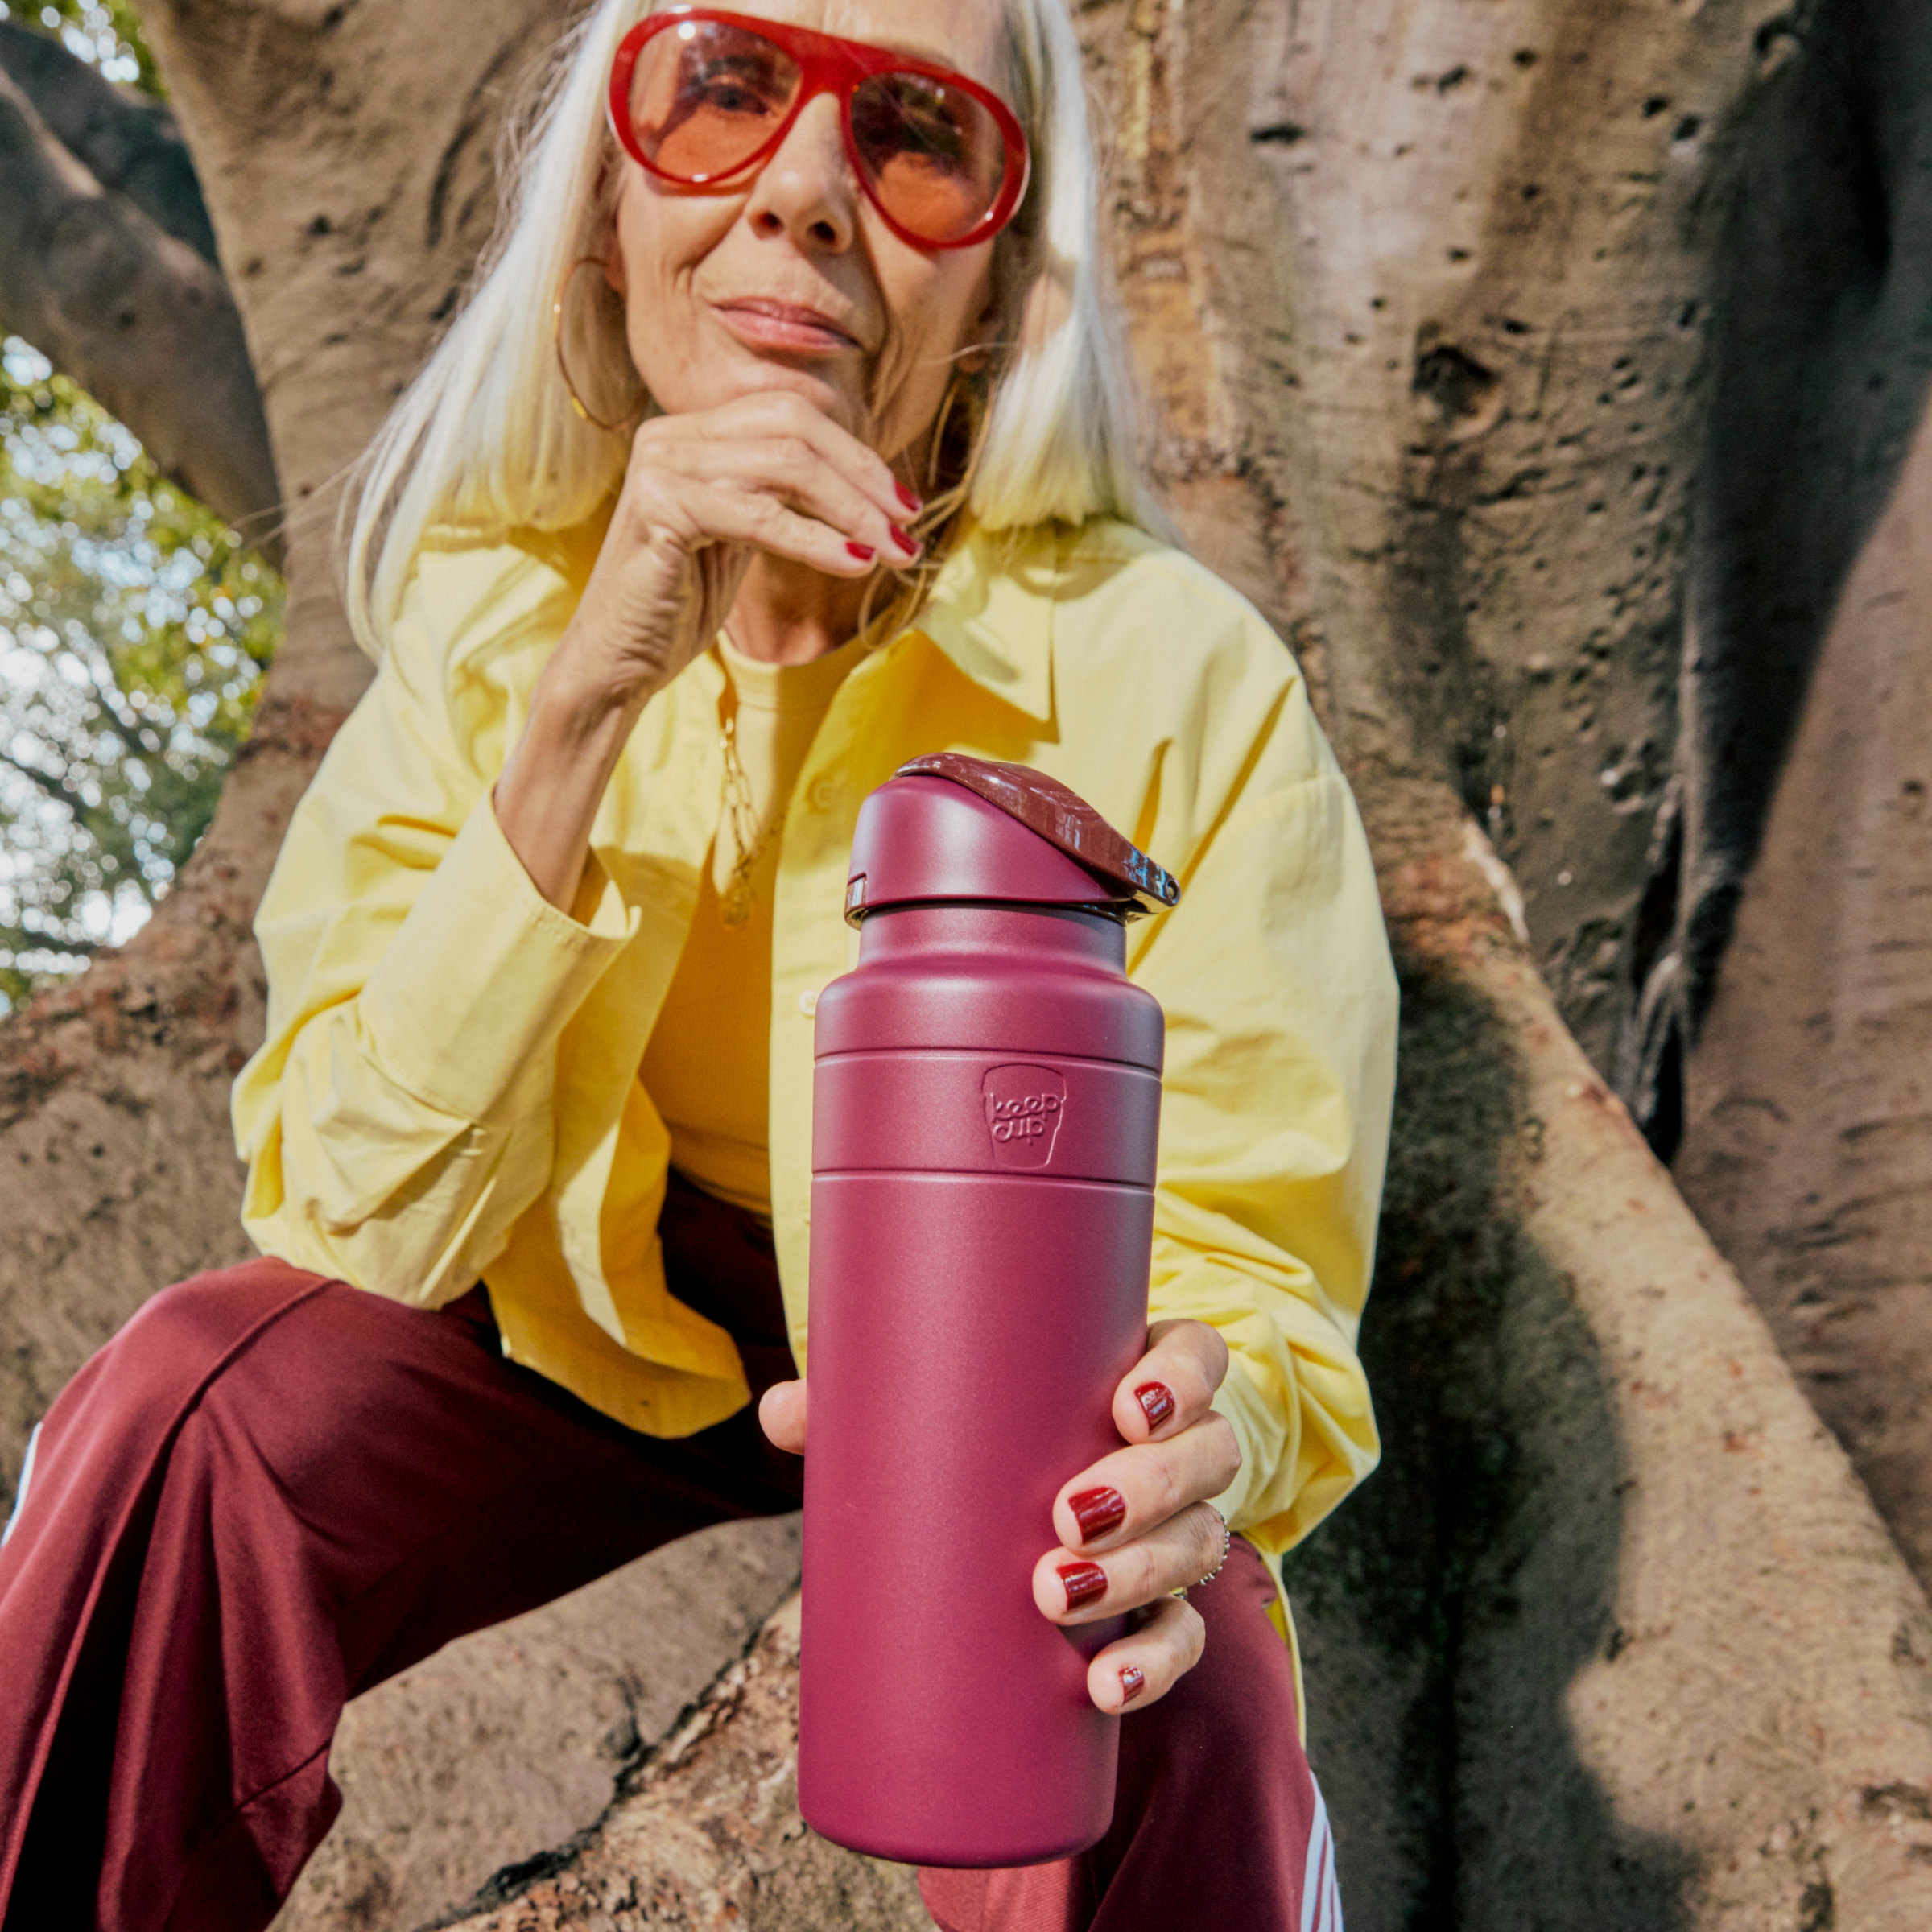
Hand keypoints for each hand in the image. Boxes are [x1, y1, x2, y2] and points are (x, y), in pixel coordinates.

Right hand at [546, 389, 920, 713]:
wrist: (617, 661)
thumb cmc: (680, 605)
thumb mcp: (740, 536)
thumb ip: (781, 496)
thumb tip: (865, 483)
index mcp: (692, 431)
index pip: (791, 411)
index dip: (856, 451)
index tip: (903, 503)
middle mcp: (672, 434)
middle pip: (795, 425)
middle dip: (863, 475)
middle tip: (907, 524)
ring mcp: (662, 465)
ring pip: (786, 465)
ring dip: (853, 511)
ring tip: (894, 552)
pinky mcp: (660, 508)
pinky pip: (760, 516)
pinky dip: (817, 541)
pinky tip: (855, 566)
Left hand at [756, 1319, 1240, 1716]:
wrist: (1006, 1536)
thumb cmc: (978, 1444)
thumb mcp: (934, 1414)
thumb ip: (863, 1403)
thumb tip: (785, 1410)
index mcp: (1136, 1379)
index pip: (1196, 1358)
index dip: (1183, 1378)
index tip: (1125, 1405)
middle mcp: (1175, 1451)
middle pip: (1207, 1454)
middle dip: (1147, 1487)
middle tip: (1064, 1518)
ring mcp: (1177, 1532)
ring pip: (1198, 1543)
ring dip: (1138, 1572)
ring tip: (1055, 1596)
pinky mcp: (1163, 1611)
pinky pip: (1184, 1638)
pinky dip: (1152, 1666)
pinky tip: (1105, 1687)